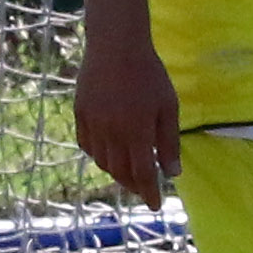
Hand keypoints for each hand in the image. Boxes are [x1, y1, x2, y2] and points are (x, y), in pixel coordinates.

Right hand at [72, 29, 182, 206]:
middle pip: (120, 171)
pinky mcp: (80, 115)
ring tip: (128, 172)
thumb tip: (172, 173)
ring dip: (116, 172)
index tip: (155, 205)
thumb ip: (169, 142)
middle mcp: (112, 133)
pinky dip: (99, 156)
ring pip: (103, 162)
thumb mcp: (168, 106)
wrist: (115, 46)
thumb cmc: (149, 74)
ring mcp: (93, 125)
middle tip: (143, 188)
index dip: (149, 192)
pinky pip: (88, 146)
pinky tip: (109, 154)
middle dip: (133, 185)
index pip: (142, 173)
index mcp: (136, 131)